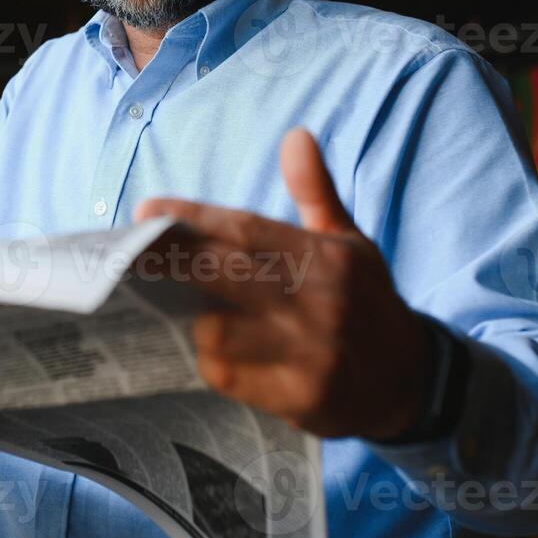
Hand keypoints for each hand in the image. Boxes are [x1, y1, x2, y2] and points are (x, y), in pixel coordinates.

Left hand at [134, 128, 428, 440]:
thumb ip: (315, 192)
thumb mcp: (350, 244)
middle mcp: (321, 304)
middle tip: (126, 252)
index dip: (193, 218)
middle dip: (171, 262)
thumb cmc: (365, 302)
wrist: (411, 383)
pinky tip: (204, 347)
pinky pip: (230, 378)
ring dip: (190, 318)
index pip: (248, 231)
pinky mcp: (301, 400)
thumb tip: (296, 136)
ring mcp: (311, 355)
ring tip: (172, 305)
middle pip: (226, 276)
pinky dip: (210, 361)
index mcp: (329, 259)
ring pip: (219, 331)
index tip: (147, 209)